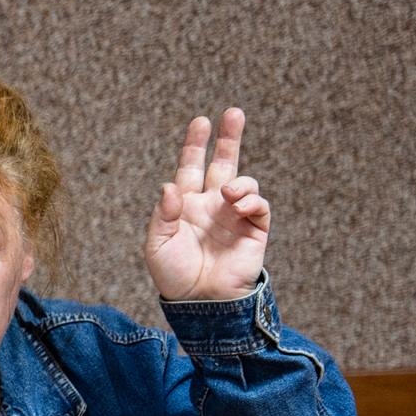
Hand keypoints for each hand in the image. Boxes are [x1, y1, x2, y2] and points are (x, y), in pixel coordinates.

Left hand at [145, 107, 269, 301]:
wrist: (199, 303)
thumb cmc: (174, 275)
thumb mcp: (157, 244)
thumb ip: (163, 214)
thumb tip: (170, 185)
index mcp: (185, 205)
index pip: (191, 167)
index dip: (196, 145)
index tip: (201, 121)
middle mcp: (211, 205)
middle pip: (223, 163)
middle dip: (229, 138)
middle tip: (234, 113)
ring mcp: (234, 216)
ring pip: (244, 181)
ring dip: (240, 180)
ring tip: (229, 192)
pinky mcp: (254, 230)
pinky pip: (259, 206)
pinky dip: (252, 199)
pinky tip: (239, 204)